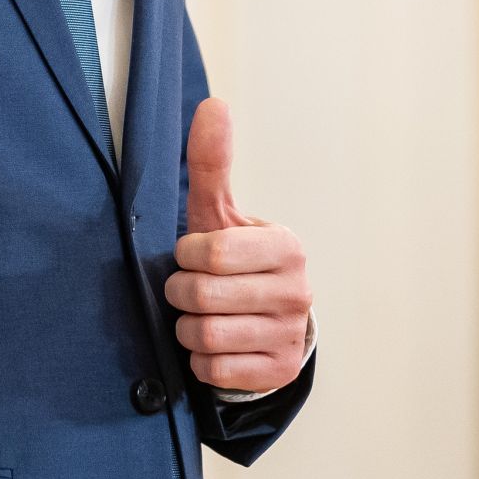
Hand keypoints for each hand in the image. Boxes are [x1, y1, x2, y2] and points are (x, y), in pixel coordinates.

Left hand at [163, 96, 311, 394]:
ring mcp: (290, 336)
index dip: (186, 255)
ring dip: (187, 328)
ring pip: (205, 337)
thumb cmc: (234, 260)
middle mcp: (298, 292)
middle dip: (180, 293)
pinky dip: (200, 361)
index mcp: (286, 248)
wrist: (268, 322)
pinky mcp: (279, 374)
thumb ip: (212, 162)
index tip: (191, 254)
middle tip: (188, 289)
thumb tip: (213, 104)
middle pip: (203, 295)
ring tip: (201, 315)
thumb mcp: (221, 213)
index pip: (213, 252)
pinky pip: (214, 371)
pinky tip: (214, 345)